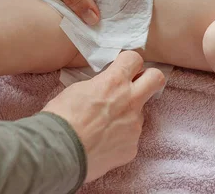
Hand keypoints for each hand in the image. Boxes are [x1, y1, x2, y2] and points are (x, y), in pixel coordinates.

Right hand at [42, 51, 165, 182]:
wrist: (57, 154)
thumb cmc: (60, 119)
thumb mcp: (77, 90)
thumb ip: (99, 85)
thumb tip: (105, 88)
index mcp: (114, 82)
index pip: (134, 59)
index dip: (129, 62)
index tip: (124, 68)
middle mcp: (130, 101)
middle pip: (157, 79)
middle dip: (151, 78)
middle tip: (139, 85)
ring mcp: (134, 125)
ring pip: (140, 113)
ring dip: (127, 115)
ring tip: (102, 127)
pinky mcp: (132, 147)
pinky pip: (130, 138)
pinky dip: (119, 139)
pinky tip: (102, 144)